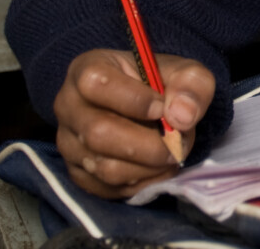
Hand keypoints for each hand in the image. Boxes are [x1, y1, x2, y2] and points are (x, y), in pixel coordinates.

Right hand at [54, 48, 213, 198]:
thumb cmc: (158, 84)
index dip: (134, 100)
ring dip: (148, 167)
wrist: (145, 106)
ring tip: (172, 154)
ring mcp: (68, 143)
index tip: (164, 108)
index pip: (96, 84)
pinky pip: (106, 188)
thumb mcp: (184, 71)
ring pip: (103, 167)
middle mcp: (68, 107)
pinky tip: (158, 168)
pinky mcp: (77, 173)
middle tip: (178, 143)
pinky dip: (140, 183)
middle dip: (147, 145)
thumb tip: (182, 116)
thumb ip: (190, 84)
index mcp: (86, 70)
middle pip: (98, 133)